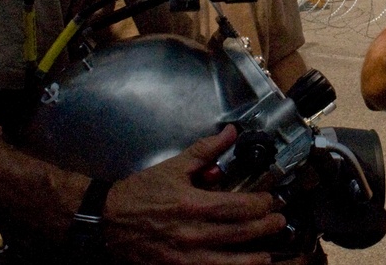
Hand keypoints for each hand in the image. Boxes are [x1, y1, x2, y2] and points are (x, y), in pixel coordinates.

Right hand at [104, 125, 285, 264]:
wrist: (106, 220)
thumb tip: (230, 133)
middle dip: (265, 228)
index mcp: (194, 205)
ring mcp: (184, 258)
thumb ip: (205, 151)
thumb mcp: (173, 167)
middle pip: (241, 234)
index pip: (240, 207)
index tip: (272, 201)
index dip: (261, 204)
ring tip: (267, 254)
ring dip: (253, 258)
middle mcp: (193, 234)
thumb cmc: (140, 193)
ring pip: (229, 263)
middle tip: (279, 222)